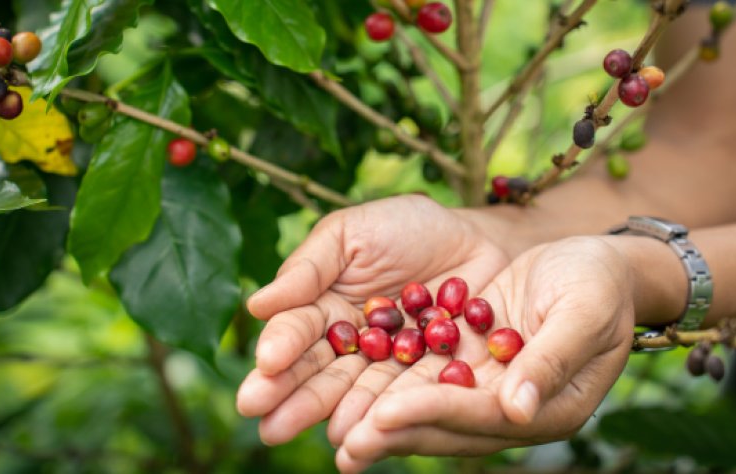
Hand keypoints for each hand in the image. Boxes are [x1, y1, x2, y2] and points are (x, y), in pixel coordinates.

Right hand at [235, 195, 510, 445]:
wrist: (479, 239)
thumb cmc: (406, 227)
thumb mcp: (351, 234)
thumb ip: (308, 269)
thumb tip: (256, 305)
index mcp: (322, 307)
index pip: (296, 330)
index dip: (281, 347)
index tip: (266, 364)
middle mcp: (350, 344)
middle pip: (319, 372)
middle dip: (295, 399)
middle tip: (269, 425)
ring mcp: (388, 365)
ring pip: (358, 392)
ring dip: (340, 416)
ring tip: (328, 437)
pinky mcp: (428, 379)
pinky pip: (408, 396)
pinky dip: (391, 415)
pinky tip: (373, 432)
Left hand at [333, 237, 637, 471]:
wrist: (592, 263)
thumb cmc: (600, 285)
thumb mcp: (585, 313)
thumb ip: (552, 360)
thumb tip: (516, 410)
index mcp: (546, 407)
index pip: (482, 416)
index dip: (433, 414)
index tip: (385, 415)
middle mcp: (510, 407)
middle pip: (447, 425)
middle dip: (395, 434)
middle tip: (346, 446)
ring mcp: (485, 386)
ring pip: (427, 407)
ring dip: (383, 420)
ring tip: (337, 436)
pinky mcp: (466, 360)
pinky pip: (422, 377)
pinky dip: (387, 386)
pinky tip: (348, 391)